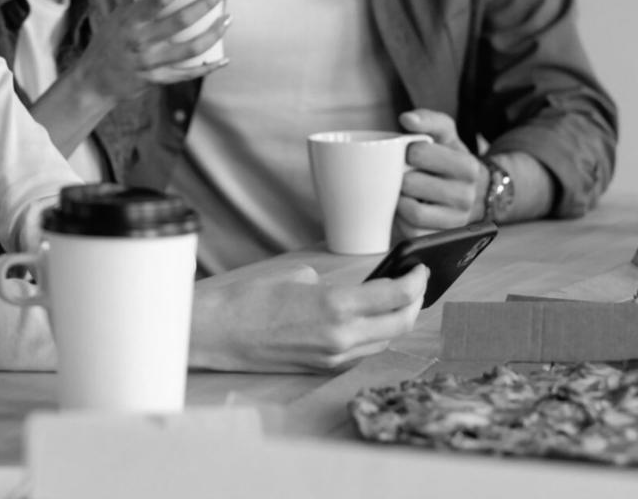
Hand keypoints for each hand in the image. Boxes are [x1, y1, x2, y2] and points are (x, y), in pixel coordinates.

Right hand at [69, 0, 227, 102]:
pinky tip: (223, 59)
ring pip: (191, 49)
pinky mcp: (156, 80)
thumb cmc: (107, 42)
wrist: (93, 81)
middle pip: (181, 20)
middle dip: (206, 4)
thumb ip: (140, 3)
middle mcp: (140, 41)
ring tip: (227, 19)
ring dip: (214, 33)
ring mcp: (150, 62)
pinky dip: (208, 68)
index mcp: (130, 20)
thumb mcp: (117, 18)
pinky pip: (187, 74)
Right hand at [188, 262, 425, 372]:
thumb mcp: (297, 276)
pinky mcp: (323, 368)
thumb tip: (354, 293)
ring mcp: (334, 357)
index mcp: (336, 306)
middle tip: (417, 283)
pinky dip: (375, 335)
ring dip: (397, 321)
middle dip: (415, 302)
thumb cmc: (248, 300)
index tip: (420, 268)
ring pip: (385, 341)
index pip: (396, 296)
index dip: (416, 281)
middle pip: (400, 323)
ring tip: (398, 301)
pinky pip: (363, 352)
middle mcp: (342, 337)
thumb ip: (334, 286)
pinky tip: (371, 321)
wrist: (217, 333)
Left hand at [395, 108, 486, 233]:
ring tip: (400, 192)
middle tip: (400, 174)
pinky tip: (404, 210)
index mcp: (467, 166)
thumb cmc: (449, 159)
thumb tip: (407, 119)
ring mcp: (456, 220)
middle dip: (399, 177)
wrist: (473, 191)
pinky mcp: (443, 238)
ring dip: (398, 201)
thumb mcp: (446, 135)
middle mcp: (466, 195)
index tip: (409, 154)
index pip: (420, 154)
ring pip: (412, 212)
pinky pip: (412, 234)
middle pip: (411, 184)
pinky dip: (402, 222)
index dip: (406, 152)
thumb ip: (428, 120)